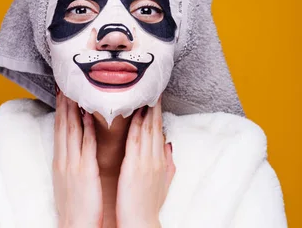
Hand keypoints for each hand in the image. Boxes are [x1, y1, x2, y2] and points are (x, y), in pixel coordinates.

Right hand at [52, 91, 102, 227]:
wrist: (74, 225)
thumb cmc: (76, 205)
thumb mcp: (69, 179)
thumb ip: (73, 161)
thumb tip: (76, 147)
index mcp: (61, 161)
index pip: (59, 129)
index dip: (60, 109)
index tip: (62, 92)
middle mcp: (64, 159)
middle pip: (63, 125)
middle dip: (63, 103)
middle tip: (66, 83)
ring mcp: (73, 164)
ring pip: (71, 131)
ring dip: (73, 109)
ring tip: (75, 91)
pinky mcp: (85, 171)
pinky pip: (86, 146)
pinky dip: (86, 129)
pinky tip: (89, 116)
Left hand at [116, 97, 175, 227]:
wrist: (142, 223)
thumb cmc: (148, 205)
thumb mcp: (163, 182)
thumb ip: (167, 163)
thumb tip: (169, 146)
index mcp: (160, 160)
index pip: (159, 131)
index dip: (158, 113)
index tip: (156, 97)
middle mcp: (155, 158)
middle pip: (155, 126)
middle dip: (154, 106)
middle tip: (152, 87)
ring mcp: (145, 161)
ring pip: (146, 129)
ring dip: (144, 110)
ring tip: (143, 92)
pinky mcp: (134, 166)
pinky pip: (134, 140)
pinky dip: (134, 124)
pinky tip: (132, 113)